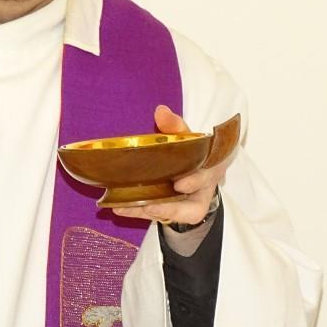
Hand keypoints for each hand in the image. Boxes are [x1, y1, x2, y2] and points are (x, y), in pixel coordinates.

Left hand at [112, 105, 230, 225]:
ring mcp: (185, 204)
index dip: (195, 182)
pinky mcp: (169, 209)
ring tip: (124, 207)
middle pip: (192, 208)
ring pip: (172, 215)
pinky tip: (117, 208)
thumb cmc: (191, 151)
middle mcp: (200, 192)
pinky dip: (136, 212)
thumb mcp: (186, 136)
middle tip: (150, 206)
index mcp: (209, 171)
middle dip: (171, 208)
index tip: (180, 184)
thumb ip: (174, 126)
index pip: (206, 178)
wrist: (196, 166)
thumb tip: (160, 111)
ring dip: (148, 212)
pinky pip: (155, 214)